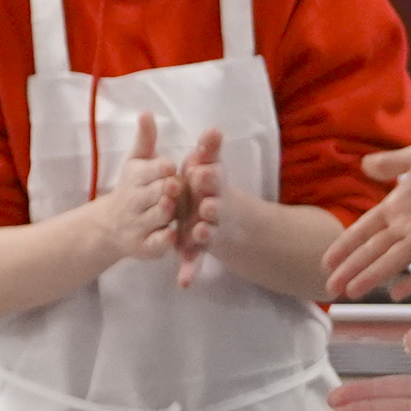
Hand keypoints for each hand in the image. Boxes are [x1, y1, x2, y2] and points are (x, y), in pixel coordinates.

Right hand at [73, 110, 192, 275]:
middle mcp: (134, 201)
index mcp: (136, 177)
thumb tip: (147, 112)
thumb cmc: (133, 187)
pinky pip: (155, 243)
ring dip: (166, 212)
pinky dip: (163, 239)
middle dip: (166, 189)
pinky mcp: (143, 247)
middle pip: (154, 193)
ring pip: (156, 217)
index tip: (171, 167)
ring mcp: (137, 225)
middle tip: (177, 185)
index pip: (150, 170)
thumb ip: (146, 138)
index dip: (161, 169)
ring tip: (174, 207)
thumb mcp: (137, 161)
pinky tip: (172, 233)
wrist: (109, 226)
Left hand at [169, 127, 228, 288]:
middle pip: (214, 207)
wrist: (226, 219)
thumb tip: (214, 128)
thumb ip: (209, 149)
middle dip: (211, 207)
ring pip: (206, 234)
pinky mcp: (199, 249)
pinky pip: (194, 260)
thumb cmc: (209, 186)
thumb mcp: (209, 165)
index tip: (199, 170)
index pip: (213, 178)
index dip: (208, 176)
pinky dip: (190, 271)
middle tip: (206, 205)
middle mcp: (213, 208)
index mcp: (213, 187)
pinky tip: (183, 282)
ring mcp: (208, 230)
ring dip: (203, 234)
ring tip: (197, 234)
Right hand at [322, 140, 410, 300]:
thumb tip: (364, 164)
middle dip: (350, 269)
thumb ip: (392, 164)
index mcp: (398, 206)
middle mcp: (408, 226)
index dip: (345, 245)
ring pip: (392, 261)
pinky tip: (397, 293)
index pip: (364, 229)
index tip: (326, 261)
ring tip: (351, 292)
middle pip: (372, 251)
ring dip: (372, 277)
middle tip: (330, 289)